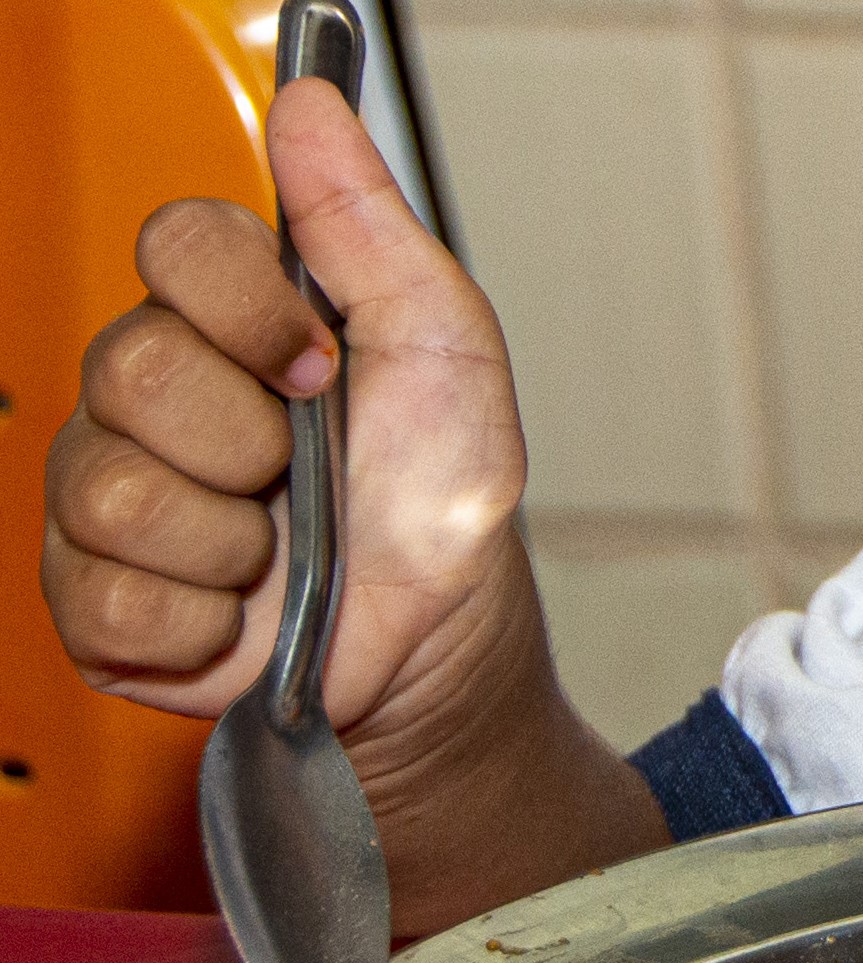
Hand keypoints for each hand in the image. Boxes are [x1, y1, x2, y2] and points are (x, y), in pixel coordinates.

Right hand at [42, 78, 667, 932]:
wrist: (437, 644)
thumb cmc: (441, 499)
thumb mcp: (443, 348)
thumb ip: (368, 225)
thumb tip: (310, 98)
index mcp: (230, 321)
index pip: (173, 243)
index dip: (248, 305)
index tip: (321, 360)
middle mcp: (155, 397)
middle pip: (134, 366)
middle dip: (252, 435)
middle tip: (304, 472)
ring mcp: (115, 497)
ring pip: (119, 487)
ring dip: (234, 535)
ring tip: (280, 549)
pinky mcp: (100, 599)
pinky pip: (110, 589)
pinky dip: (202, 615)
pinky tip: (241, 610)